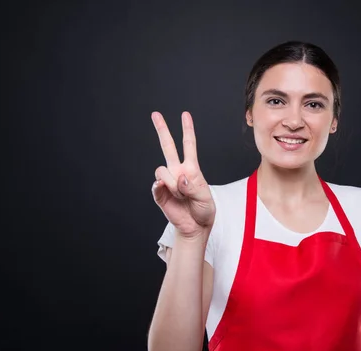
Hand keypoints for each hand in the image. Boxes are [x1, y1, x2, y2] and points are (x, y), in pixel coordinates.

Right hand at [151, 111, 215, 238]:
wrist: (195, 226)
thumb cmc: (203, 210)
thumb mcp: (205, 198)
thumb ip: (193, 186)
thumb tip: (179, 178)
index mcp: (191, 169)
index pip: (188, 145)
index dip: (187, 130)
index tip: (185, 115)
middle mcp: (177, 171)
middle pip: (168, 147)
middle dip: (162, 130)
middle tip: (155, 114)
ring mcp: (167, 181)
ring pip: (163, 170)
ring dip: (174, 185)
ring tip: (182, 197)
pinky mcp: (159, 193)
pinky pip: (156, 185)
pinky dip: (161, 186)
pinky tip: (165, 189)